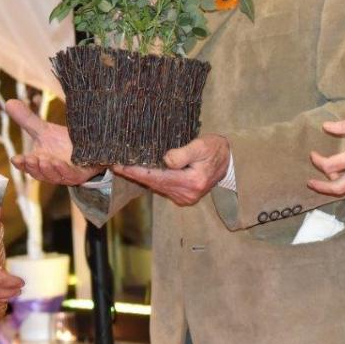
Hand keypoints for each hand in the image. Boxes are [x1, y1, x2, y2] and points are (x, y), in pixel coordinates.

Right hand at [3, 99, 102, 185]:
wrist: (89, 146)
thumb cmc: (63, 143)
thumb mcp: (44, 130)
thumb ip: (27, 119)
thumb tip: (8, 102)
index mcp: (38, 162)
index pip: (26, 166)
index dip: (21, 164)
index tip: (15, 159)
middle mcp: (50, 171)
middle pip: (39, 173)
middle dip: (33, 167)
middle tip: (29, 159)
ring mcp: (64, 174)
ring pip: (53, 176)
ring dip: (47, 170)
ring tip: (43, 160)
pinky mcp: (79, 175)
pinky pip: (70, 175)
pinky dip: (64, 171)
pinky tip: (59, 163)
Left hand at [113, 133, 228, 205]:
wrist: (230, 162)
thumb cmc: (216, 150)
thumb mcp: (202, 145)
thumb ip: (183, 153)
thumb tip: (166, 159)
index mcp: (192, 181)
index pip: (157, 177)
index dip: (137, 171)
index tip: (119, 165)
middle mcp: (187, 193)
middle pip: (154, 184)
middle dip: (134, 174)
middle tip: (114, 165)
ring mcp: (185, 197)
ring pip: (157, 187)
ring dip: (140, 177)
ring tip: (122, 166)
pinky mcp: (184, 196)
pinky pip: (163, 187)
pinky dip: (151, 179)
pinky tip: (140, 171)